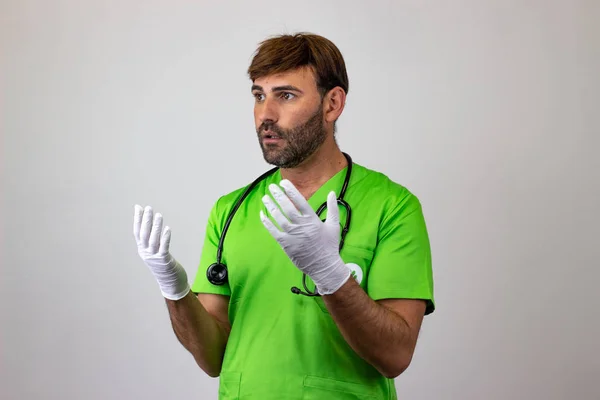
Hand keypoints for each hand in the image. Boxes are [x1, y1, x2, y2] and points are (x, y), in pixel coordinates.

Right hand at [133, 205, 189, 299]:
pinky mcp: (164, 261)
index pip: (137, 231)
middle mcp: (146, 253)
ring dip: (155, 227)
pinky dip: (165, 238)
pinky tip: (167, 228)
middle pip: (144, 234)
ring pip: (153, 239)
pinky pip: (164, 247)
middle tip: (148, 208)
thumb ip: (152, 240)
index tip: (138, 207)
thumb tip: (150, 226)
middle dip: (145, 220)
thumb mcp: (154, 252)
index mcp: (142, 249)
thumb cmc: (164, 265)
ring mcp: (154, 257)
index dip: (137, 219)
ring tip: (158, 215)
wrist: (170, 283)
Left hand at [259, 180, 349, 294]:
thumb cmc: (329, 245)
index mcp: (313, 220)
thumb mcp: (334, 226)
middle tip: (272, 187)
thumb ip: (333, 208)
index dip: (291, 191)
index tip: (284, 183)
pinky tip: (262, 214)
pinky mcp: (286, 244)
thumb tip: (332, 193)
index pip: (300, 201)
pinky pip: (273, 231)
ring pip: (278, 218)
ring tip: (265, 197)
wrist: (324, 266)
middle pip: (287, 207)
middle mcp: (301, 226)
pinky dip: (266, 222)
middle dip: (278, 195)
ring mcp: (292, 235)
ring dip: (270, 206)